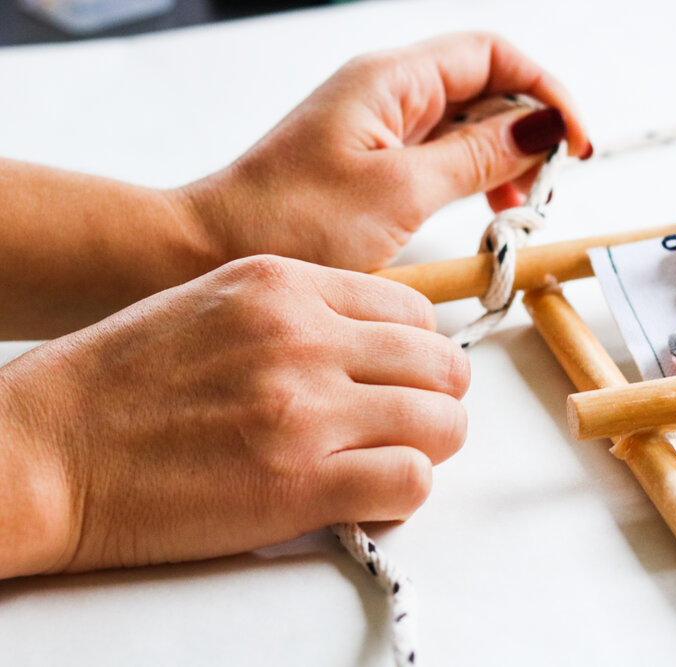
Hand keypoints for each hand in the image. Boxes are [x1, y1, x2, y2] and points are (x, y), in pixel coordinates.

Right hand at [0, 255, 468, 576]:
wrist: (42, 451)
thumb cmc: (116, 383)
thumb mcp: (214, 305)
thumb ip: (298, 314)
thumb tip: (371, 345)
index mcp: (284, 284)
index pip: (415, 309)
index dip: (416, 351)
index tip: (396, 378)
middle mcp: (304, 338)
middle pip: (442, 364)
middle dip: (435, 399)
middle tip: (404, 424)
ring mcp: (305, 410)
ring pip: (443, 423)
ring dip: (427, 447)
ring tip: (386, 462)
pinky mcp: (298, 485)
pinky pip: (410, 482)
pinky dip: (401, 494)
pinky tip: (364, 497)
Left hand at [176, 31, 589, 272]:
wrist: (211, 247)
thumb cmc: (288, 218)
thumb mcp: (400, 191)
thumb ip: (475, 157)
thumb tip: (538, 130)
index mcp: (391, 81)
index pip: (492, 56)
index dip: (545, 92)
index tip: (573, 141)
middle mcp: (387, 94)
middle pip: (485, 87)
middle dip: (529, 128)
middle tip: (547, 183)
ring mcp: (380, 129)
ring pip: (466, 124)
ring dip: (504, 157)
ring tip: (519, 205)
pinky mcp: (372, 164)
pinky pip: (440, 156)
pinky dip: (473, 177)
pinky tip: (486, 209)